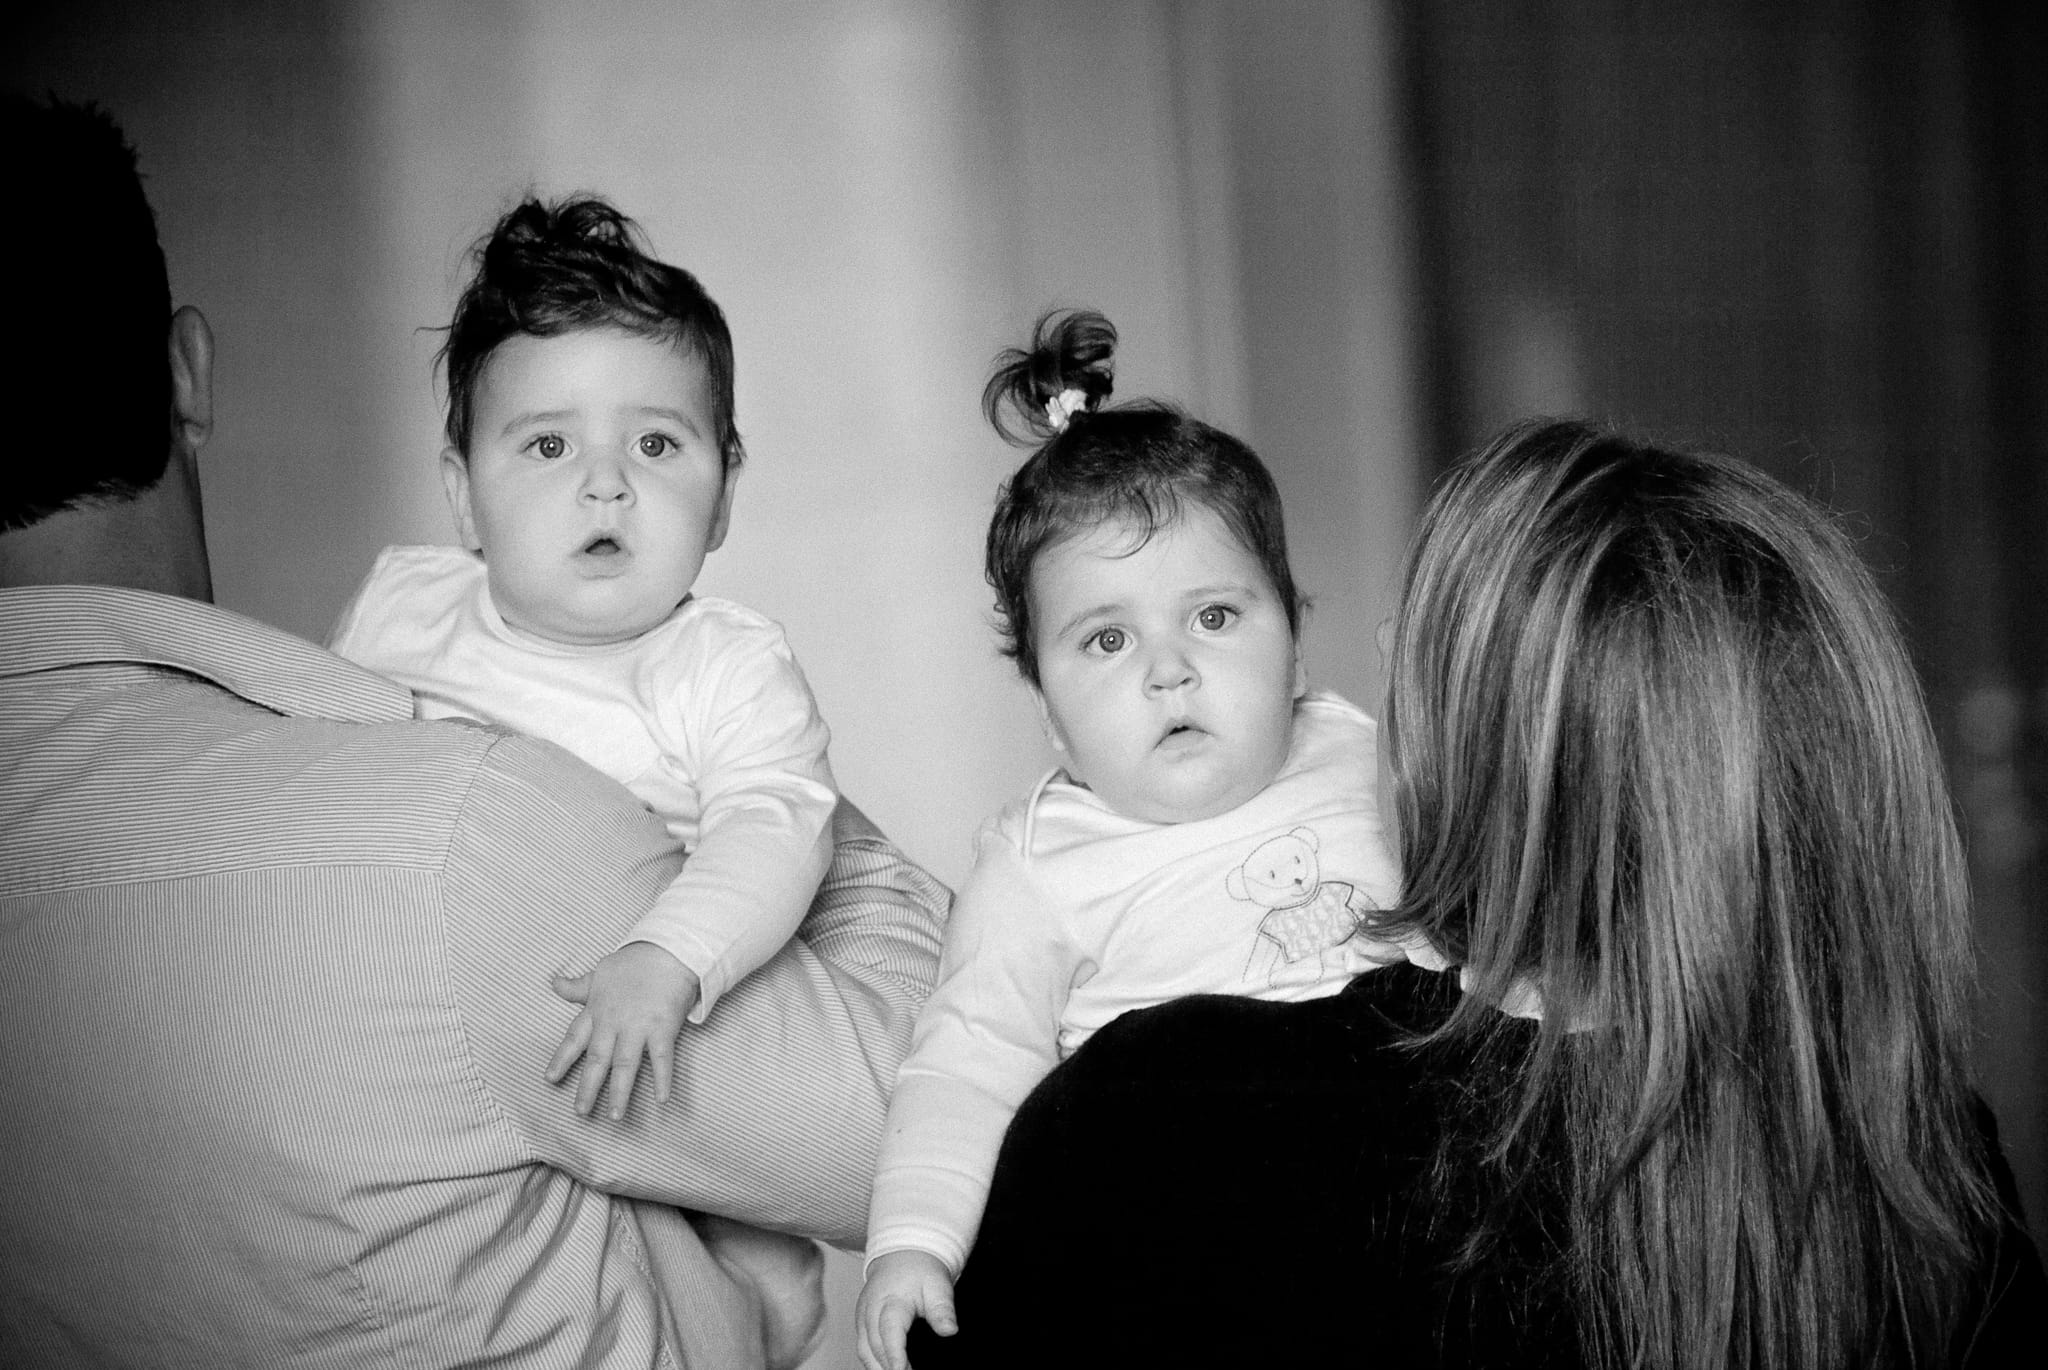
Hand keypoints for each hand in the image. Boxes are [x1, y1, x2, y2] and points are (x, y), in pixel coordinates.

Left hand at [546, 941, 700, 1118]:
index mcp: (597, 1010)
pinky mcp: (663, 1028)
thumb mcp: (599, 973)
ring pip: (625, 1065)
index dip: (561, 1059)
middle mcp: (614, 1022)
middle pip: (597, 1059)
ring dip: (620, 1091)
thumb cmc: (633, 962)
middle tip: (580, 1112)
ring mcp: (638, 1027)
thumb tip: (553, 983)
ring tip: (615, 1116)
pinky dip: (662, 1079)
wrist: (667, 950)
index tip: (549, 1079)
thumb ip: (577, 987)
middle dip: (588, 1087)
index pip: (574, 1039)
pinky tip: (663, 1099)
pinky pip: (662, 1058)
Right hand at [856, 1248, 956, 1369]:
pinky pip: (863, 1347)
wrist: (902, 1256)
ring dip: (878, 1368)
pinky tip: (887, 1369)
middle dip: (888, 1367)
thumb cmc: (920, 1272)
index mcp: (891, 1299)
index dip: (894, 1353)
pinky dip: (873, 1361)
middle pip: (874, 1344)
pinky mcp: (861, 1322)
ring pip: (864, 1349)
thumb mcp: (938, 1285)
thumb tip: (949, 1330)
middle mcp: (871, 1309)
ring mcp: (862, 1316)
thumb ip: (942, 1309)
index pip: (889, 1330)